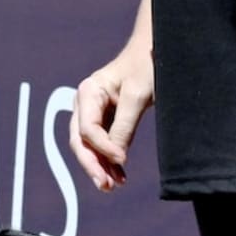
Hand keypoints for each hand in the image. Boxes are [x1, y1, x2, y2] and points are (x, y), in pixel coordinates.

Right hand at [69, 56, 153, 190]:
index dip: (103, 148)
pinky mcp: (105, 119)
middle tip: (105, 185)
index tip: (123, 160)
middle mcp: (85, 103)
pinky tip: (119, 175)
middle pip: (80, 141)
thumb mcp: (137, 96)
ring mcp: (93, 112)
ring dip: (100, 166)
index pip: (87, 130)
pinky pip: (101, 143)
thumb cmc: (146, 66)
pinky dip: (108, 159)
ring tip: (113, 186)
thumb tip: (116, 158)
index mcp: (88, 92)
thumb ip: (124, 127)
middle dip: (92, 164)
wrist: (155, 50)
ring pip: (88, 145)